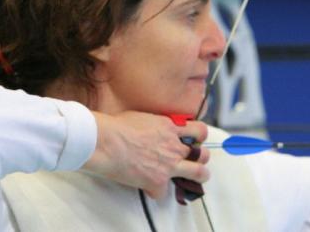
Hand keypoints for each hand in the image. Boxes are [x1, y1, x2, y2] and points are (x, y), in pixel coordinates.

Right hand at [82, 111, 209, 198]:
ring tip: (193, 178)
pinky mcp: (158, 182)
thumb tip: (154, 129)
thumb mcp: (143, 117)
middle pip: (203, 155)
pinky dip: (155, 191)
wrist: (106, 142)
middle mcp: (174, 147)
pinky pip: (163, 192)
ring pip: (198, 173)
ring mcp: (169, 165)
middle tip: (194, 161)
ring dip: (197, 176)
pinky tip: (146, 186)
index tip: (195, 140)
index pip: (199, 130)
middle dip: (201, 158)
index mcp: (170, 128)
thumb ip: (156, 125)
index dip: (199, 137)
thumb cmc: (117, 126)